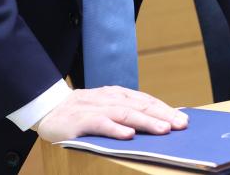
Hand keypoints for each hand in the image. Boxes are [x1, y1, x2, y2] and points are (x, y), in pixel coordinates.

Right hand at [35, 86, 187, 142]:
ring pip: (124, 113)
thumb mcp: (106, 108)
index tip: (183, 119)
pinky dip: (115, 129)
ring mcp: (93, 108)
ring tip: (163, 130)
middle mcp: (107, 98)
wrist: (45, 109)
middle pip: (139, 105)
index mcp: (116, 94)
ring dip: (145, 122)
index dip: (165, 109)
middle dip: (162, 115)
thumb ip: (127, 112)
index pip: (145, 100)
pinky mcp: (79, 121)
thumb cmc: (80, 112)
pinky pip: (100, 124)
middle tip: (180, 125)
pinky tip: (128, 135)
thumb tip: (158, 122)